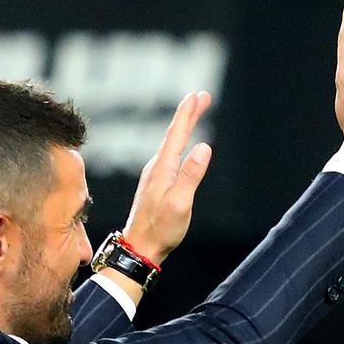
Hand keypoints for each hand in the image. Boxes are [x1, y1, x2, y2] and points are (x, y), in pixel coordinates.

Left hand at [123, 89, 213, 262]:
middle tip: (201, 96)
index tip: (199, 95)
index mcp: (163, 169)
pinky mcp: (156, 184)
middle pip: (174, 134)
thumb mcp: (180, 203)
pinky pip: (169, 154)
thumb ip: (191, 175)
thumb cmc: (161, 229)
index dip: (189, 114)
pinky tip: (179, 144)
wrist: (140, 248)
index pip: (177, 134)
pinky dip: (177, 142)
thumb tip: (204, 147)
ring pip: (171, 143)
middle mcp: (156, 168)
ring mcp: (155, 176)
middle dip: (187, 114)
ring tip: (192, 112)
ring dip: (182, 126)